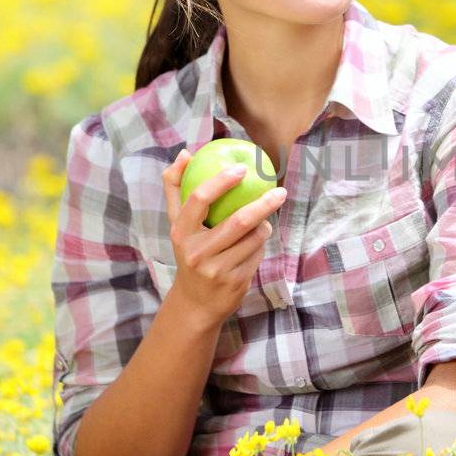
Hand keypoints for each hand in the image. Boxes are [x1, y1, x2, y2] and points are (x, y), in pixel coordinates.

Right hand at [161, 149, 286, 325]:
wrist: (195, 302)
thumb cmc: (189, 251)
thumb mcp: (178, 224)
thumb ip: (176, 188)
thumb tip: (184, 153)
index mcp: (181, 233)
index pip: (200, 199)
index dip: (222, 180)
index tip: (242, 168)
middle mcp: (196, 252)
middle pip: (239, 221)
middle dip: (264, 203)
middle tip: (280, 190)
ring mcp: (216, 270)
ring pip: (254, 238)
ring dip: (264, 226)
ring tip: (263, 220)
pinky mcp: (235, 282)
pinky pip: (258, 254)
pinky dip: (261, 244)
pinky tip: (257, 242)